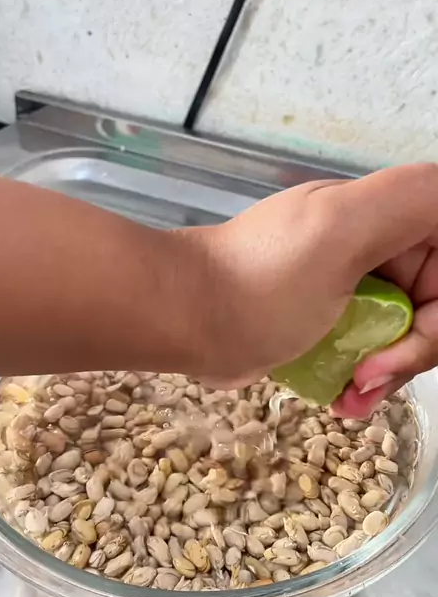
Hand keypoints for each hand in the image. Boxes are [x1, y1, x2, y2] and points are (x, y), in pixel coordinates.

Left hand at [202, 163, 437, 414]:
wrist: (185, 318)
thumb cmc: (258, 282)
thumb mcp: (339, 230)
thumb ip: (410, 199)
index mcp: (387, 213)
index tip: (417, 328)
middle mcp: (379, 243)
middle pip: (435, 301)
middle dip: (416, 349)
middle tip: (373, 374)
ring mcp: (357, 283)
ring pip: (410, 333)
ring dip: (392, 372)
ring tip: (354, 395)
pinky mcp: (336, 319)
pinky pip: (378, 350)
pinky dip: (368, 379)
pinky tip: (343, 397)